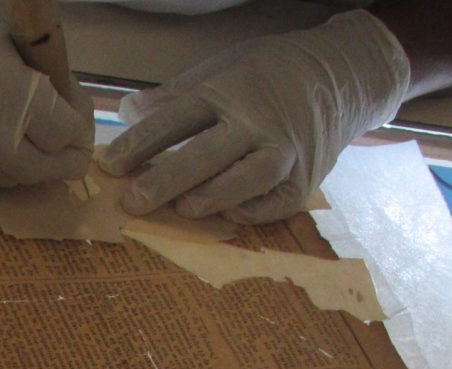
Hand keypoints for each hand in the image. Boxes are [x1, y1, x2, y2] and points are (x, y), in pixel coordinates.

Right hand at [0, 0, 94, 186]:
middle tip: (74, 155)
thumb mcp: (29, 49)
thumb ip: (59, 90)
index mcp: (4, 85)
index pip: (61, 133)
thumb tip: (80, 136)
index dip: (79, 130)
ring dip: (30, 167)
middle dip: (62, 163)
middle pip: (36, 168)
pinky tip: (0, 143)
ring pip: (8, 178)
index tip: (79, 123)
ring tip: (37, 148)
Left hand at [100, 11, 409, 223]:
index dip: (140, 142)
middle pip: (208, 152)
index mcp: (228, 91)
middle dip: (167, 178)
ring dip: (215, 195)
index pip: (176, 117)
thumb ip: (174, 95)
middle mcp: (257, 122)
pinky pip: (278, 203)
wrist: (342, 75)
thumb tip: (126, 110)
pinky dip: (254, 212)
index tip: (109, 165)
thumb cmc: (268, 75)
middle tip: (133, 201)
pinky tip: (228, 217)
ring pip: (250, 178)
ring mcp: (285, 152)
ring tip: (184, 210)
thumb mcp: (221, 68)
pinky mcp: (305, 180)